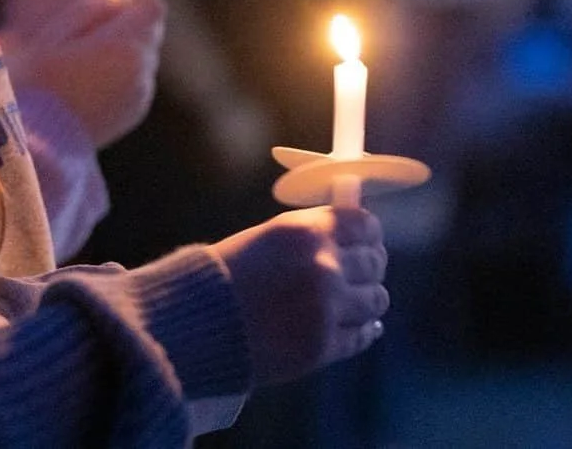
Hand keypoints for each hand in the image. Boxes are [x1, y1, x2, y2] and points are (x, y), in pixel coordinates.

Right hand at [0, 0, 165, 147]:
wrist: (34, 147)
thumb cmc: (34, 84)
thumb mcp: (54, 33)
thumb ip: (91, 9)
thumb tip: (118, 0)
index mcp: (126, 45)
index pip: (151, 5)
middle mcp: (142, 70)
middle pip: (148, 32)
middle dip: (126, 24)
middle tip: (88, 29)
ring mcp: (141, 95)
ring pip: (141, 58)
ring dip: (122, 51)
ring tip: (80, 60)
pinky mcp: (133, 114)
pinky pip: (134, 82)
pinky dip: (119, 76)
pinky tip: (84, 84)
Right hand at [212, 205, 389, 384]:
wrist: (194, 327)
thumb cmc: (226, 278)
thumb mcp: (270, 239)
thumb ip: (314, 236)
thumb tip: (357, 237)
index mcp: (306, 232)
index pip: (365, 225)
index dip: (369, 234)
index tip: (367, 242)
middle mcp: (323, 266)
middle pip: (376, 262)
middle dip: (369, 268)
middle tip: (360, 276)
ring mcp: (326, 309)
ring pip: (377, 300)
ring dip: (367, 302)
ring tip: (352, 305)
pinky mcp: (322, 347)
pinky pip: (362, 336)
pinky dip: (362, 332)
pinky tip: (359, 328)